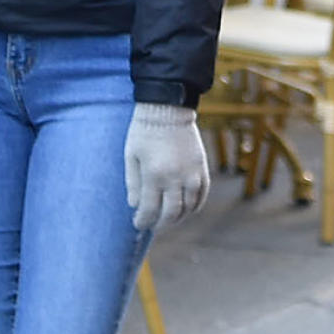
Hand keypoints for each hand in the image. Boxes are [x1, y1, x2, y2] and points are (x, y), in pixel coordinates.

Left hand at [123, 104, 209, 231]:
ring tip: (168, 219)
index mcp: (154, 175)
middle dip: (160, 224)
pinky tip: (186, 208)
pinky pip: (202, 194)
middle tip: (153, 225)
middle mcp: (175, 177)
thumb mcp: (131, 157)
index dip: (143, 221)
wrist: (168, 108)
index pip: (149, 210)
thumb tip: (135, 206)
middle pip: (171, 213)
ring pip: (189, 207)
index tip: (138, 224)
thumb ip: (133, 184)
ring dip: (178, 217)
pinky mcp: (201, 166)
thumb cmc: (144, 132)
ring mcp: (191, 172)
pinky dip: (195, 205)